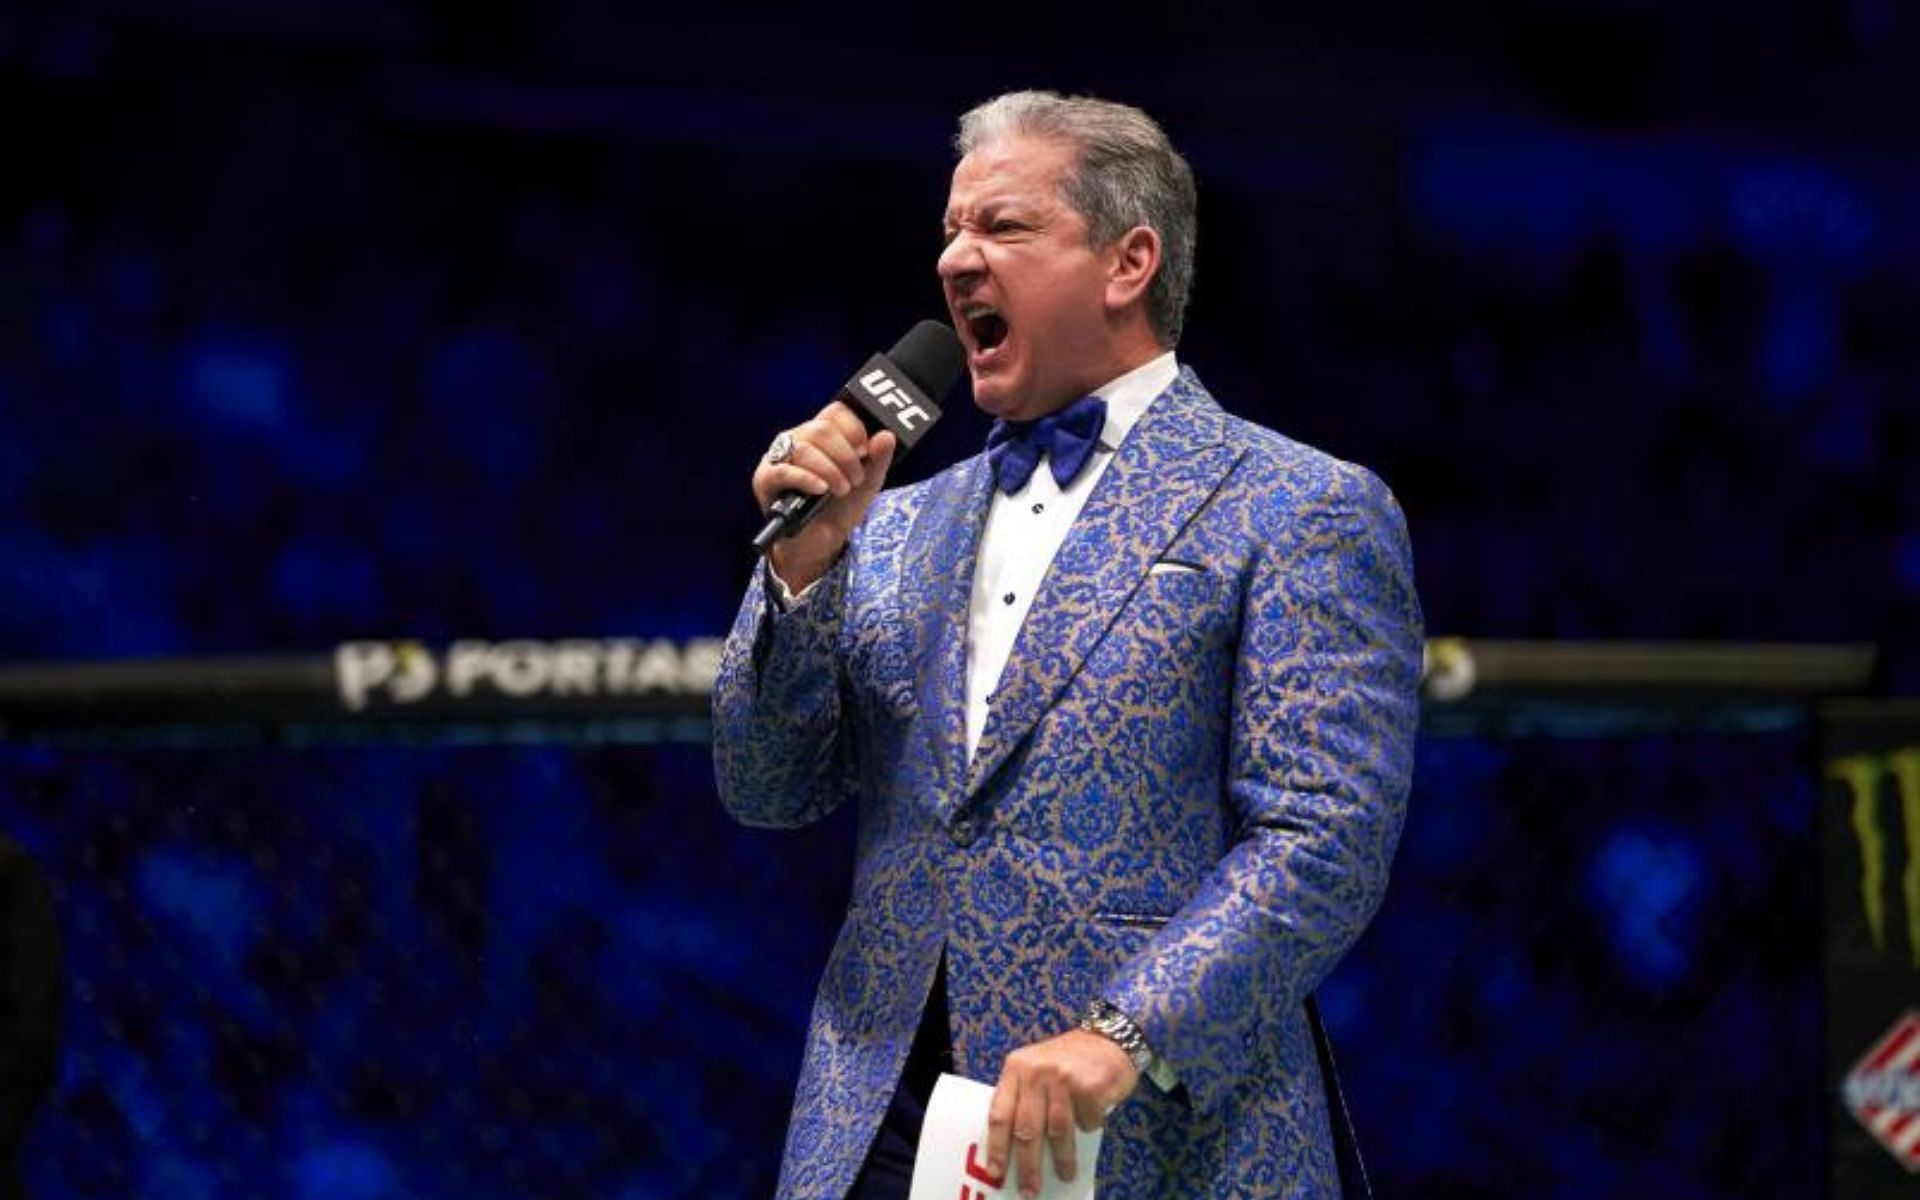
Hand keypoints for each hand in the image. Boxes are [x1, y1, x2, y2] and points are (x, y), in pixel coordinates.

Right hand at [753, 403, 896, 592]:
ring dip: (830, 470)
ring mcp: (779, 457)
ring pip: (805, 447)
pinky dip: (807, 479)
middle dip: (845, 455)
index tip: (865, 450)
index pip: (835, 412)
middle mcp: (798, 439)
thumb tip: (887, 435)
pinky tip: (821, 490)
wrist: (821, 543)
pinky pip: (784, 471)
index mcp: (821, 434)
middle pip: (821, 429)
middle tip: (855, 479)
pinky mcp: (766, 479)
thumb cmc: (840, 508)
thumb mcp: (867, 484)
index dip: (854, 428)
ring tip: (841, 490)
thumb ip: (878, 459)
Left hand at [987, 1028, 1136, 1197]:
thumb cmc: (1069, 1060)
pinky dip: (1088, 1128)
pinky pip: (1086, 1123)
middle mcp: (1036, 1072)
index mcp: (1016, 1068)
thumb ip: (1023, 1098)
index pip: (1000, 1114)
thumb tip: (1014, 1149)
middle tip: (1029, 1190)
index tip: (996, 1172)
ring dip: (1062, 1159)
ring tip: (1066, 1174)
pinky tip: (1091, 1123)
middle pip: (1027, 1130)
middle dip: (1028, 1166)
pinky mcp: (1089, 1087)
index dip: (996, 1147)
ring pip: (1058, 1132)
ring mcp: (1063, 1079)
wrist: (1109, 1037)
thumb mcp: (1036, 1068)